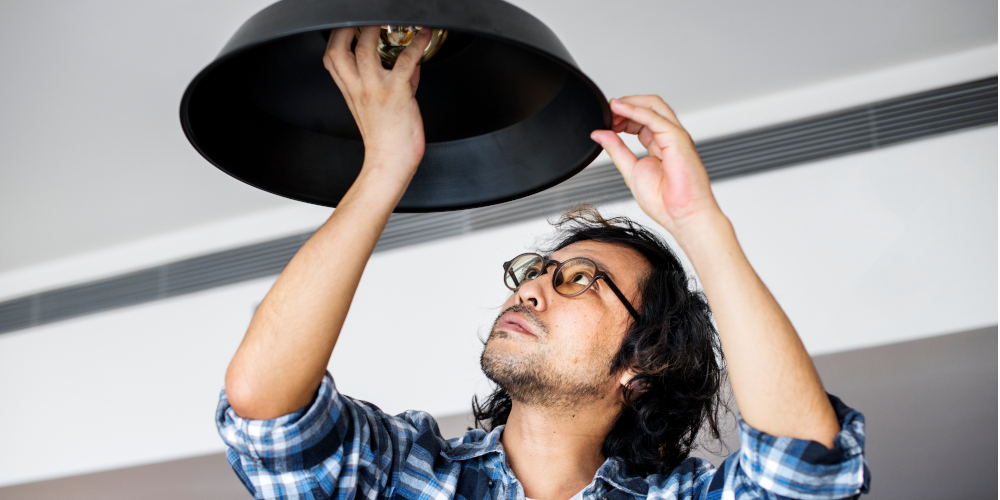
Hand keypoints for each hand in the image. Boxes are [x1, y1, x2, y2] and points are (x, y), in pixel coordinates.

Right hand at [323, 26, 430, 181]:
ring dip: (375, 29)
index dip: (334, 37)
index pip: (331, 58)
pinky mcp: (397, 93)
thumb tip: (410, 61)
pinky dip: (417, 45)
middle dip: (346, 27)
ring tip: (388, 19)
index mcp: (351, 90)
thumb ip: (395, 79)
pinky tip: (423, 35)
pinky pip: (405, 63)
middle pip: (339, 50)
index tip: (344, 25)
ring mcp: (376, 89)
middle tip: (362, 17)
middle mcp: (359, 87)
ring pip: (366, 51)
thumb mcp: (382, 106)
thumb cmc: (386, 137)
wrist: (391, 161)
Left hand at [590, 96, 722, 238]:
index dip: (623, 116)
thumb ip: (616, 150)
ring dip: (629, 103)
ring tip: (611, 109)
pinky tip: (619, 109)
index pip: (642, 119)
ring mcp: (675, 136)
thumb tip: (600, 134)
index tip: (607, 121)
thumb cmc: (665, 202)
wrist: (683, 217)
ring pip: (654, 106)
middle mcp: (669, 137)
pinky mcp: (677, 138)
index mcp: (660, 145)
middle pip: (649, 107)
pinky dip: (635, 110)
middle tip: (607, 114)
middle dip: (625, 106)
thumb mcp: (630, 170)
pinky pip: (654, 117)